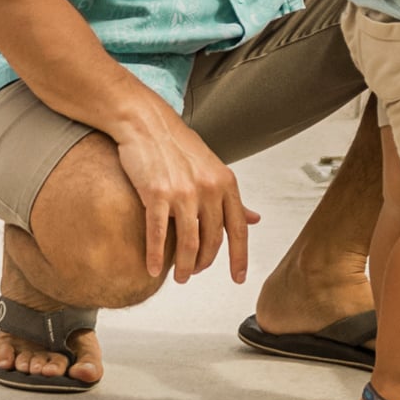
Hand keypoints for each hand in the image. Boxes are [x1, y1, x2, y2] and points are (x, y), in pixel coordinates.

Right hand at [108, 104, 255, 285]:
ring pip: (188, 244)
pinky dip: (156, 256)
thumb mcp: (212, 168)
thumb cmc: (177, 144)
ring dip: (184, 267)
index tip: (239, 278)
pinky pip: (158, 235)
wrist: (145, 121)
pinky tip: (153, 269)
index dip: (240, 257)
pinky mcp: (156, 194)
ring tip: (178, 276)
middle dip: (204, 263)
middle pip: (212, 241)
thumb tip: (255, 218)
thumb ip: (231, 197)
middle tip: (194, 273)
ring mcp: (182, 193)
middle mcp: (208, 189)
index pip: (238, 229)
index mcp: (225, 183)